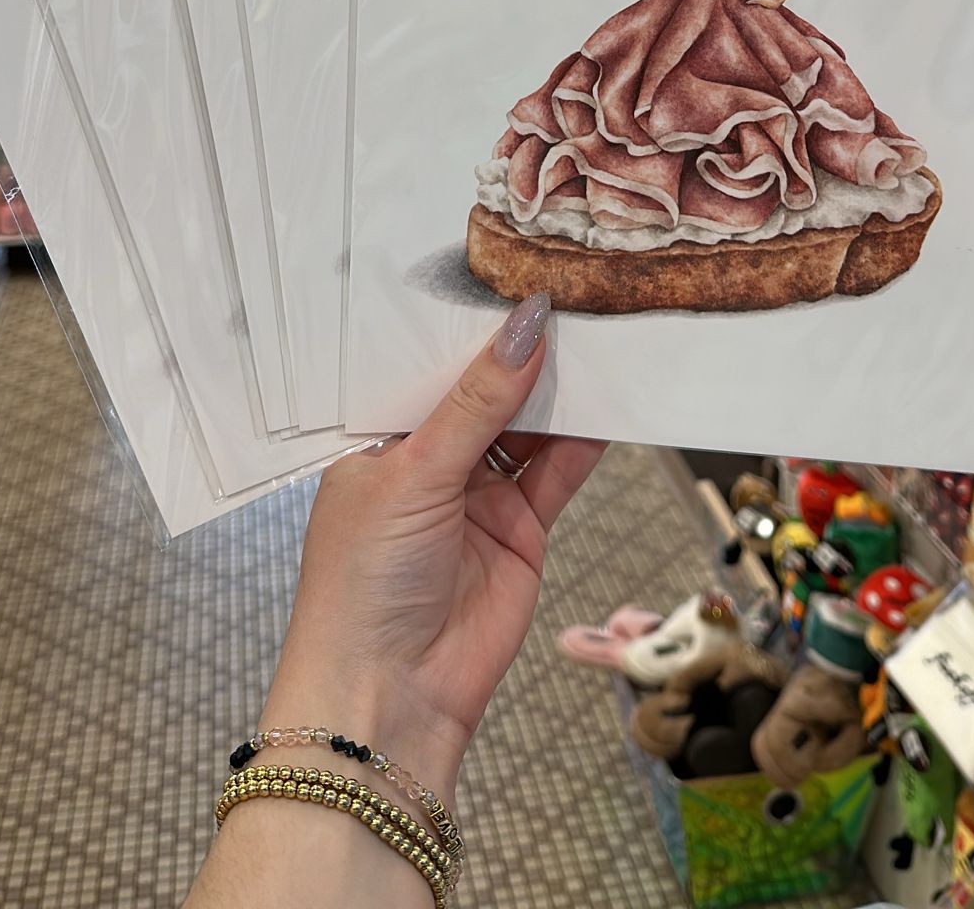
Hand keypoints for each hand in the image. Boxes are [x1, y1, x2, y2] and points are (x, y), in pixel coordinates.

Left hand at [263, 294, 604, 794]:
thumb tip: (526, 325)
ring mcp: (476, 495)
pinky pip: (558, 471)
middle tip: (570, 292)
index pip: (428, 365)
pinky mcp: (521, 529)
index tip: (510, 272)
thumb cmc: (365, 585)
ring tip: (600, 331)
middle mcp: (427, 462)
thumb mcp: (415, 474)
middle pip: (485, 391)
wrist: (391, 701)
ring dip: (559, 389)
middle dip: (522, 351)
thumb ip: (477, 402)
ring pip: (527, 427)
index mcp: (378, 439)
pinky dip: (585, 437)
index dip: (468, 326)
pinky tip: (609, 399)